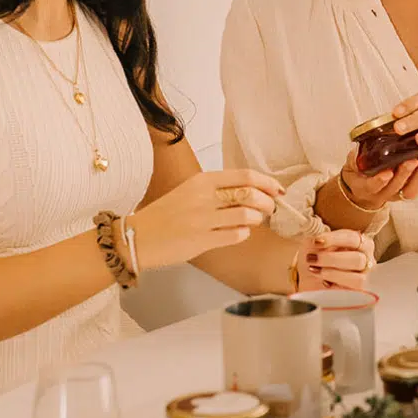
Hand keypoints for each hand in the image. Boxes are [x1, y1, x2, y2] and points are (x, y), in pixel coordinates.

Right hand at [131, 169, 282, 270]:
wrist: (138, 236)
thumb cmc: (167, 214)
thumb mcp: (190, 191)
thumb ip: (218, 190)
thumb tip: (254, 191)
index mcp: (202, 181)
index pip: (244, 176)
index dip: (267, 182)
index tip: (278, 190)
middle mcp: (203, 197)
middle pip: (250, 194)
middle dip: (268, 202)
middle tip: (270, 208)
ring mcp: (203, 219)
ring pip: (247, 215)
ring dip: (257, 219)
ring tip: (254, 221)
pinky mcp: (202, 241)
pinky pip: (236, 235)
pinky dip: (244, 234)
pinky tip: (238, 233)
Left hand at [295, 229, 374, 290]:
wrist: (310, 279)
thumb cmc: (316, 258)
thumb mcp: (314, 244)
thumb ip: (318, 240)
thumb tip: (316, 240)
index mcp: (360, 242)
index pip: (353, 238)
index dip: (334, 239)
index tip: (316, 241)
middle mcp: (366, 260)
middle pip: (357, 260)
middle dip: (331, 259)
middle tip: (311, 258)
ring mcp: (364, 278)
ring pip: (358, 280)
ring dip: (333, 274)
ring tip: (314, 270)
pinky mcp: (357, 294)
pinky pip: (352, 294)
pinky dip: (336, 288)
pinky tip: (323, 283)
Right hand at [339, 150, 417, 211]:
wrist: (363, 189)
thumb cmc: (358, 174)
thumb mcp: (351, 166)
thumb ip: (355, 159)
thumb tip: (359, 151)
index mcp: (366, 188)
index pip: (373, 186)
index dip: (380, 181)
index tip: (387, 172)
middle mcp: (383, 194)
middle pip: (396, 187)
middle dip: (405, 174)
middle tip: (413, 160)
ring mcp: (397, 194)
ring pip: (411, 189)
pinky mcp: (408, 189)